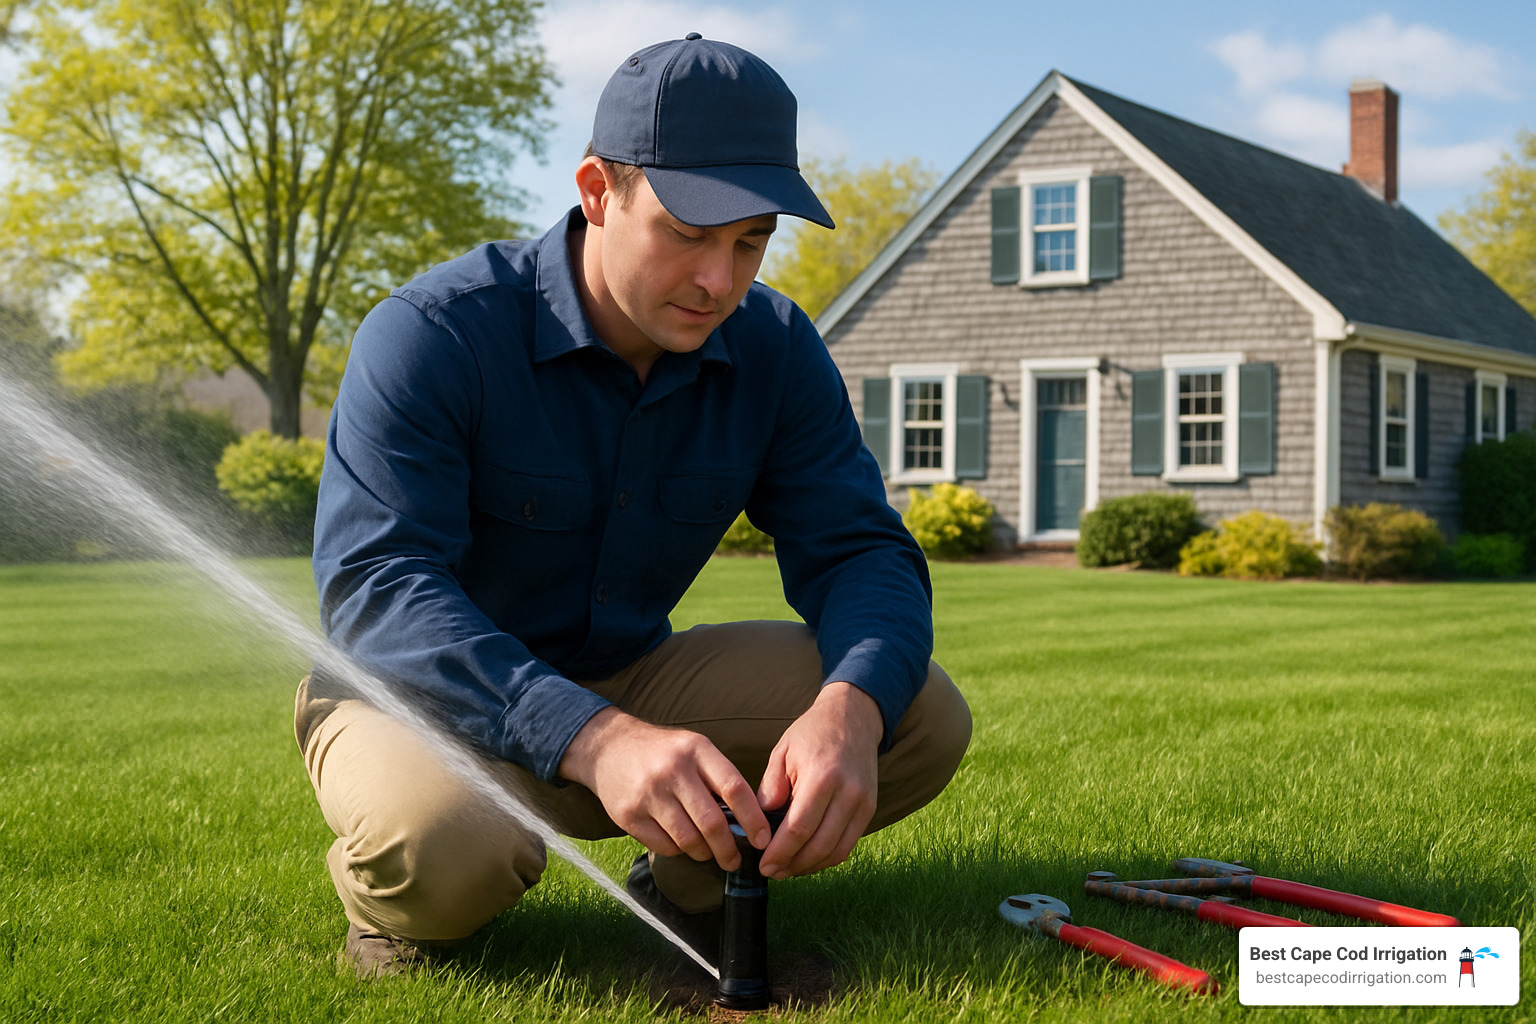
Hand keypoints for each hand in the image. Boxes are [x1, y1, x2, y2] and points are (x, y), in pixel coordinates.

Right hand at [558, 708, 770, 869]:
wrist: (608, 747)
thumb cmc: (662, 753)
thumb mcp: (693, 749)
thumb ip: (718, 778)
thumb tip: (748, 820)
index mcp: (696, 750)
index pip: (733, 788)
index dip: (753, 818)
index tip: (762, 839)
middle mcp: (673, 770)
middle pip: (711, 822)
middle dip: (728, 849)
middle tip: (734, 860)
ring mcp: (649, 793)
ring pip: (688, 840)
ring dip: (704, 853)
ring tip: (707, 852)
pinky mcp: (628, 814)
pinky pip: (664, 846)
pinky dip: (678, 851)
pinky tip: (679, 843)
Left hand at [756, 681, 881, 878]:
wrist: (853, 717)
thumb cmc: (812, 733)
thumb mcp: (782, 752)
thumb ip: (770, 789)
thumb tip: (760, 825)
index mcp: (822, 776)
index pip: (799, 828)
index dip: (780, 852)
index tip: (763, 865)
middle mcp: (847, 792)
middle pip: (819, 845)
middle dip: (793, 865)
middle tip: (772, 872)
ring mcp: (863, 802)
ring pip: (837, 851)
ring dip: (810, 867)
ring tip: (788, 870)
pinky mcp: (870, 808)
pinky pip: (849, 844)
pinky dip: (828, 858)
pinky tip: (808, 859)